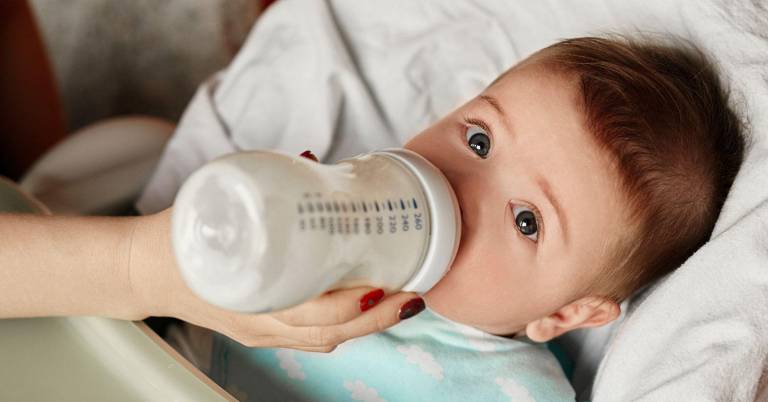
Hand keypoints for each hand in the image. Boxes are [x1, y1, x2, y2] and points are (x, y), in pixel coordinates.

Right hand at [130, 209, 425, 352]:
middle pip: (327, 334)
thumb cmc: (182, 236)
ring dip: (367, 326)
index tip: (378, 287)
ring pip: (324, 341)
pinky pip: (311, 339)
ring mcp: (260, 332)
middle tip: (411, 296)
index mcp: (245, 297)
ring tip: (401, 302)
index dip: (345, 305)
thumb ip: (266, 181)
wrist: (142, 270)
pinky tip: (366, 308)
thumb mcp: (217, 204)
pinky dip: (344, 326)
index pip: (305, 314)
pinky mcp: (262, 331)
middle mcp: (258, 323)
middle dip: (376, 320)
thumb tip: (312, 159)